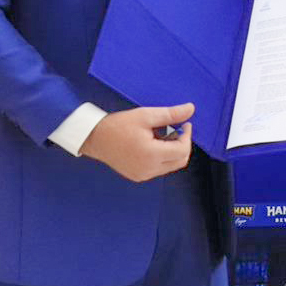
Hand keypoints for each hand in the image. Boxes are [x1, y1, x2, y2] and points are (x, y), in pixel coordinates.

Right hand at [79, 103, 193, 182]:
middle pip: (180, 160)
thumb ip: (170, 114)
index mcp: (152, 155)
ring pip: (170, 166)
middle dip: (182, 144)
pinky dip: (162, 157)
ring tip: (161, 134)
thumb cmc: (119, 125)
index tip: (184, 123)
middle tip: (176, 128)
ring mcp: (143, 175)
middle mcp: (149, 170)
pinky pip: (159, 169)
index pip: (183, 150)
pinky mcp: (138, 176)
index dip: (187, 136)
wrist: (94, 138)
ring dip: (172, 151)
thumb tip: (191, 109)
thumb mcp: (146, 115)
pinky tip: (153, 143)